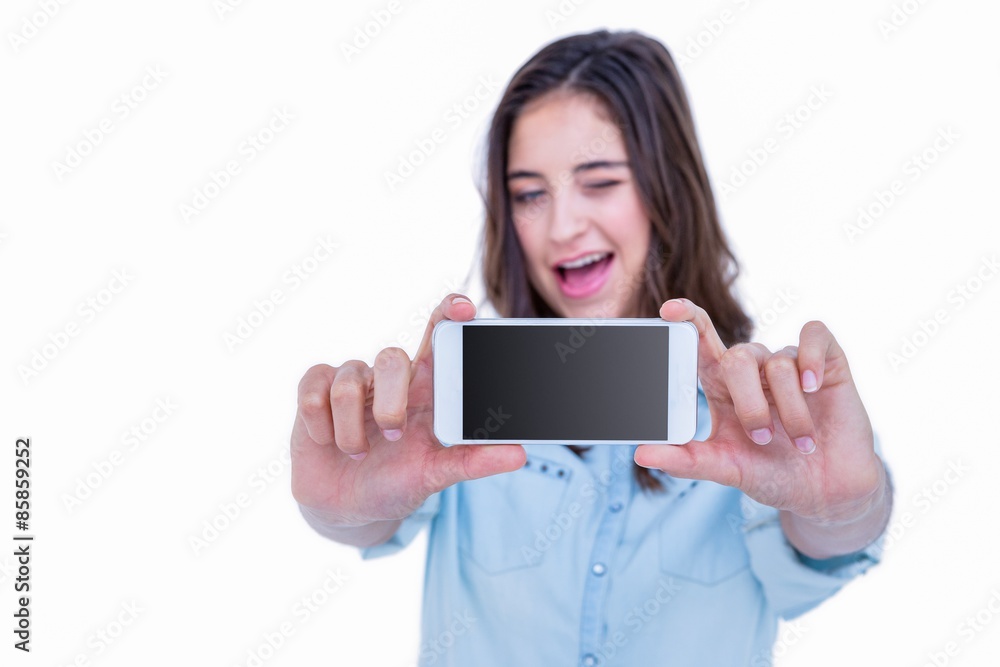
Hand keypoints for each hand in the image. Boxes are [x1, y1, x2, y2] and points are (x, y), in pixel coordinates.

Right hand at [290, 294, 525, 527]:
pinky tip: (327, 441)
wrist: (347, 510)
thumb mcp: (435, 475)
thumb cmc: (396, 484)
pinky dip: (321, 426)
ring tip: (358, 454)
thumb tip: (519, 455)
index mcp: (424, 388)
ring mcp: (351, 382)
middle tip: (392, 437)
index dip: (448, 313)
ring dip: (351, 430)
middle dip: (391, 402)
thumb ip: (472, 462)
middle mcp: (389, 378)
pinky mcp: (315, 391)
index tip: (463, 308)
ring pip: (348, 381)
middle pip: (391, 357)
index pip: (438, 335)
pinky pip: (314, 392)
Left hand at [634, 298, 886, 524]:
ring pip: (778, 362)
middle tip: (761, 438)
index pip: (699, 341)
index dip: (687, 320)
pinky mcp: (828, 362)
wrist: (827, 493)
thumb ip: (687, 461)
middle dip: (749, 403)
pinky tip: (814, 387)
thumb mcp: (728, 469)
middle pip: (738, 357)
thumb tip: (641, 454)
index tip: (669, 310)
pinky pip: (814, 336)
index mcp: (722, 385)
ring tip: (802, 443)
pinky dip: (812, 359)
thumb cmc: (772, 475)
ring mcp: (790, 363)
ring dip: (790, 410)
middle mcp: (753, 369)